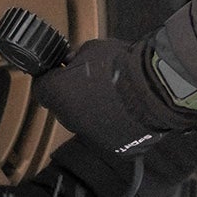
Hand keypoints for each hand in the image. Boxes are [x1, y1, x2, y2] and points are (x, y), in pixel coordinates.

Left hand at [33, 36, 196, 161]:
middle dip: (72, 95)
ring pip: (86, 123)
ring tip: (115, 97)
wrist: (154, 89)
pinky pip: (109, 135)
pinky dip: (114, 125)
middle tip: (92, 81)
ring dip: (94, 111)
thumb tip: (72, 61)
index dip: (52, 77)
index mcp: (56, 93)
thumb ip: (77, 57)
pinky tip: (128, 112)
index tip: (63, 70)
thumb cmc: (120, 64)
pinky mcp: (114, 148)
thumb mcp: (92, 48)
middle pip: (63, 107)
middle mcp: (68, 119)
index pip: (41, 87)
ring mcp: (91, 137)